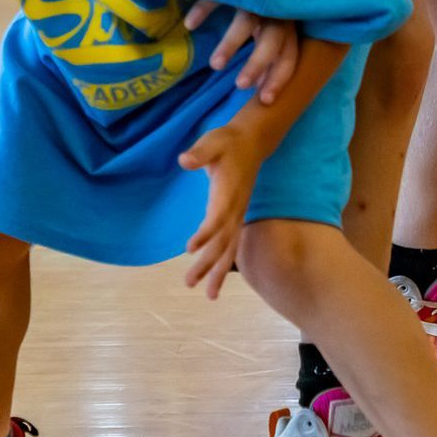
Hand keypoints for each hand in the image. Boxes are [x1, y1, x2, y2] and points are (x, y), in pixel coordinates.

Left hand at [178, 124, 261, 299]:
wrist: (252, 142)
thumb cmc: (228, 142)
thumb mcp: (212, 142)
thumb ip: (200, 153)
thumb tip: (184, 160)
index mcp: (228, 193)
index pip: (217, 218)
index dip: (205, 234)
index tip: (189, 249)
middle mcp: (235, 209)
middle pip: (223, 242)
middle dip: (207, 264)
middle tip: (189, 283)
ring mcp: (238, 215)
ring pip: (230, 249)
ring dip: (218, 271)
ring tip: (208, 295)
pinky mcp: (237, 216)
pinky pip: (232, 244)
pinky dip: (225, 263)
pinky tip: (217, 278)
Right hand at [182, 1, 300, 104]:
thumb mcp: (270, 22)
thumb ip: (268, 49)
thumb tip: (261, 84)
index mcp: (287, 22)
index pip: (290, 54)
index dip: (280, 77)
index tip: (266, 101)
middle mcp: (275, 9)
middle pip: (273, 40)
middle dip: (258, 64)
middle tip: (241, 85)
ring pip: (246, 21)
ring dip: (231, 45)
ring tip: (215, 66)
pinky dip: (204, 10)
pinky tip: (190, 25)